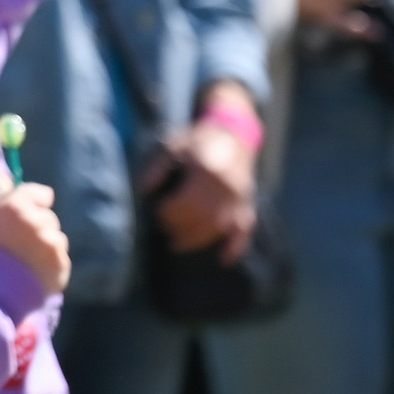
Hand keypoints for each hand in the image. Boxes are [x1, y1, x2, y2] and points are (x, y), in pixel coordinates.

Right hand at [0, 182, 70, 296]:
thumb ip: (15, 205)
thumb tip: (47, 196)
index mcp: (15, 206)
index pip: (40, 194)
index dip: (37, 204)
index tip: (31, 214)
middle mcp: (37, 221)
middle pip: (49, 219)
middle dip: (40, 229)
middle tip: (23, 246)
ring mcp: (52, 243)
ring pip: (57, 240)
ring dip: (48, 248)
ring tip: (28, 263)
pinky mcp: (61, 264)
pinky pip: (61, 260)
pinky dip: (51, 266)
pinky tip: (35, 274)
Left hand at [140, 101, 258, 259]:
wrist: (232, 134)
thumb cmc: (197, 141)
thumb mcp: (173, 146)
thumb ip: (158, 168)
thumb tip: (144, 190)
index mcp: (207, 171)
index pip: (186, 202)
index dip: (169, 212)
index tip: (157, 214)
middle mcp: (227, 187)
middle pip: (202, 218)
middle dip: (180, 229)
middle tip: (164, 230)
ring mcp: (240, 197)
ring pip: (220, 227)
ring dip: (198, 240)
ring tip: (178, 244)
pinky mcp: (248, 203)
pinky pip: (246, 229)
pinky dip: (236, 246)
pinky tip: (224, 260)